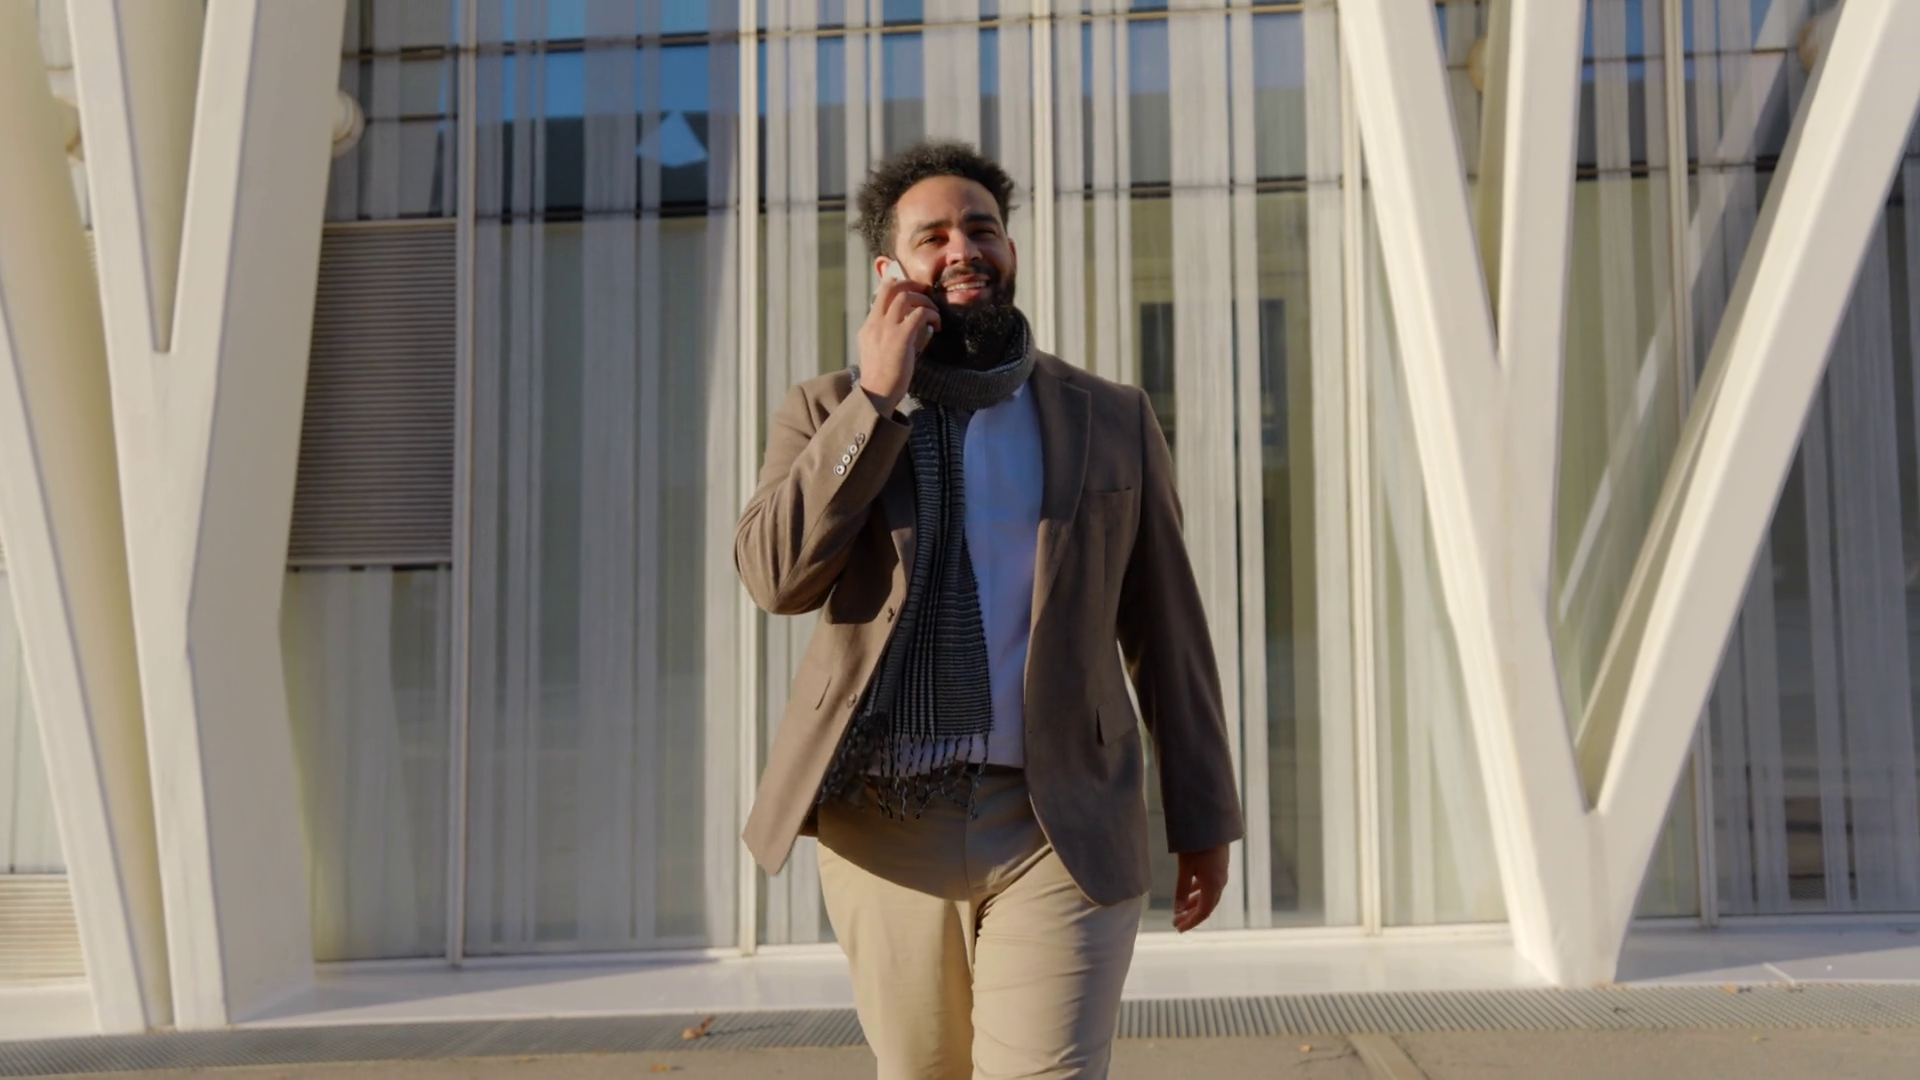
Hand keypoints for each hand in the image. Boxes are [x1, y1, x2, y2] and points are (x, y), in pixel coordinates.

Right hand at [857, 276, 939, 413]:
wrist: (877, 393)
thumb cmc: (881, 378)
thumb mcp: (877, 351)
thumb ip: (887, 335)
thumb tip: (910, 325)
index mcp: (868, 326)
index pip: (880, 294)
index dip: (897, 285)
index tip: (912, 289)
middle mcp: (875, 323)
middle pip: (891, 287)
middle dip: (911, 283)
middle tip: (925, 290)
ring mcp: (887, 328)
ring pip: (905, 296)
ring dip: (924, 300)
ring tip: (934, 312)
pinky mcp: (901, 336)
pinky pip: (920, 313)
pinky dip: (932, 315)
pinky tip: (937, 325)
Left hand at [1172, 846, 1228, 932]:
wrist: (1212, 821)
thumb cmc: (1197, 844)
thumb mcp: (1185, 868)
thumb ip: (1181, 890)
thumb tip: (1177, 910)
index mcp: (1213, 885)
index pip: (1203, 912)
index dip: (1191, 922)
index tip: (1178, 928)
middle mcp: (1220, 882)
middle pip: (1207, 905)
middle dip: (1191, 915)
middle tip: (1176, 922)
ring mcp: (1221, 873)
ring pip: (1208, 895)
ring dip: (1194, 904)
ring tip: (1180, 910)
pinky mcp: (1219, 865)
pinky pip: (1209, 885)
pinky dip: (1198, 892)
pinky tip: (1190, 890)